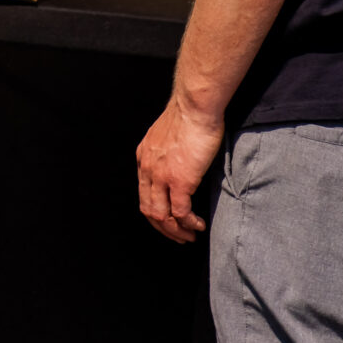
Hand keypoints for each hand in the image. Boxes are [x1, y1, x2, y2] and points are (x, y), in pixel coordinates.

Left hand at [136, 98, 223, 244]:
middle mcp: (148, 169)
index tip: (169, 221)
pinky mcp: (180, 180)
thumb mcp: (167, 136)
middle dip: (164, 228)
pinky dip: (189, 223)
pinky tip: (198, 225)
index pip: (143, 194)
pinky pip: (180, 212)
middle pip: (149, 209)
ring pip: (161, 215)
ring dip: (175, 231)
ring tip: (190, 236)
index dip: (156, 212)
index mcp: (144, 158)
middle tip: (179, 236)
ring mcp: (162, 176)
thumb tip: (179, 163)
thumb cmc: (188, 116)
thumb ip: (168, 153)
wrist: (194, 106)